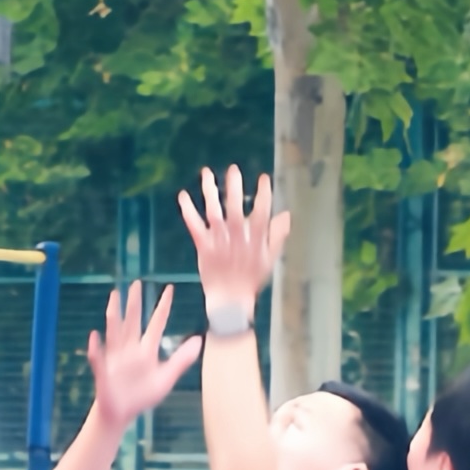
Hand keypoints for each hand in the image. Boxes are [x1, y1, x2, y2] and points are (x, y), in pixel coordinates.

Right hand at [88, 281, 199, 428]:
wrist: (121, 413)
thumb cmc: (142, 396)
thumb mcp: (166, 378)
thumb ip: (181, 360)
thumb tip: (199, 340)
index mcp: (146, 350)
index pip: (156, 323)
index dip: (163, 307)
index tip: (170, 288)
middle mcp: (130, 349)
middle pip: (132, 321)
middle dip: (134, 303)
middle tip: (136, 283)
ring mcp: (115, 358)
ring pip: (114, 331)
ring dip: (114, 314)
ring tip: (114, 296)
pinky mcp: (104, 371)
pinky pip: (99, 359)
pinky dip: (97, 348)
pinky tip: (95, 336)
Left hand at [180, 167, 285, 316]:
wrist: (230, 300)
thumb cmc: (251, 279)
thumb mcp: (270, 258)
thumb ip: (277, 236)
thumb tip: (286, 214)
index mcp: (254, 238)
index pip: (261, 211)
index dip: (263, 193)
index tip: (263, 178)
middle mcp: (236, 236)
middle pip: (234, 206)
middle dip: (234, 186)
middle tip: (233, 169)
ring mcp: (219, 240)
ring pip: (213, 211)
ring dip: (210, 191)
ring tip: (206, 173)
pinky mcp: (204, 246)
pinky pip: (194, 225)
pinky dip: (188, 210)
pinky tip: (183, 195)